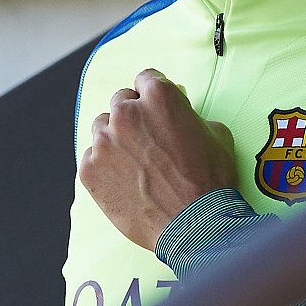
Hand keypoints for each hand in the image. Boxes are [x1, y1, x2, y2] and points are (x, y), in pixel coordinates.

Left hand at [79, 68, 235, 251]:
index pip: (146, 78)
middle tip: (147, 139)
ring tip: (135, 163)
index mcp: (158, 96)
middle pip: (121, 101)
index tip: (156, 108)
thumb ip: (190, 114)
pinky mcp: (89, 170)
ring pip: (101, 128)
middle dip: (134, 115)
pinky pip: (91, 158)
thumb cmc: (210, 181)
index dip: (153, 94)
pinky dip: (104, 166)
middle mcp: (125, 113)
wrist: (195, 226)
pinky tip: (124, 181)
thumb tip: (181, 111)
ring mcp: (104, 141)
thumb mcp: (216, 134)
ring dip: (115, 139)